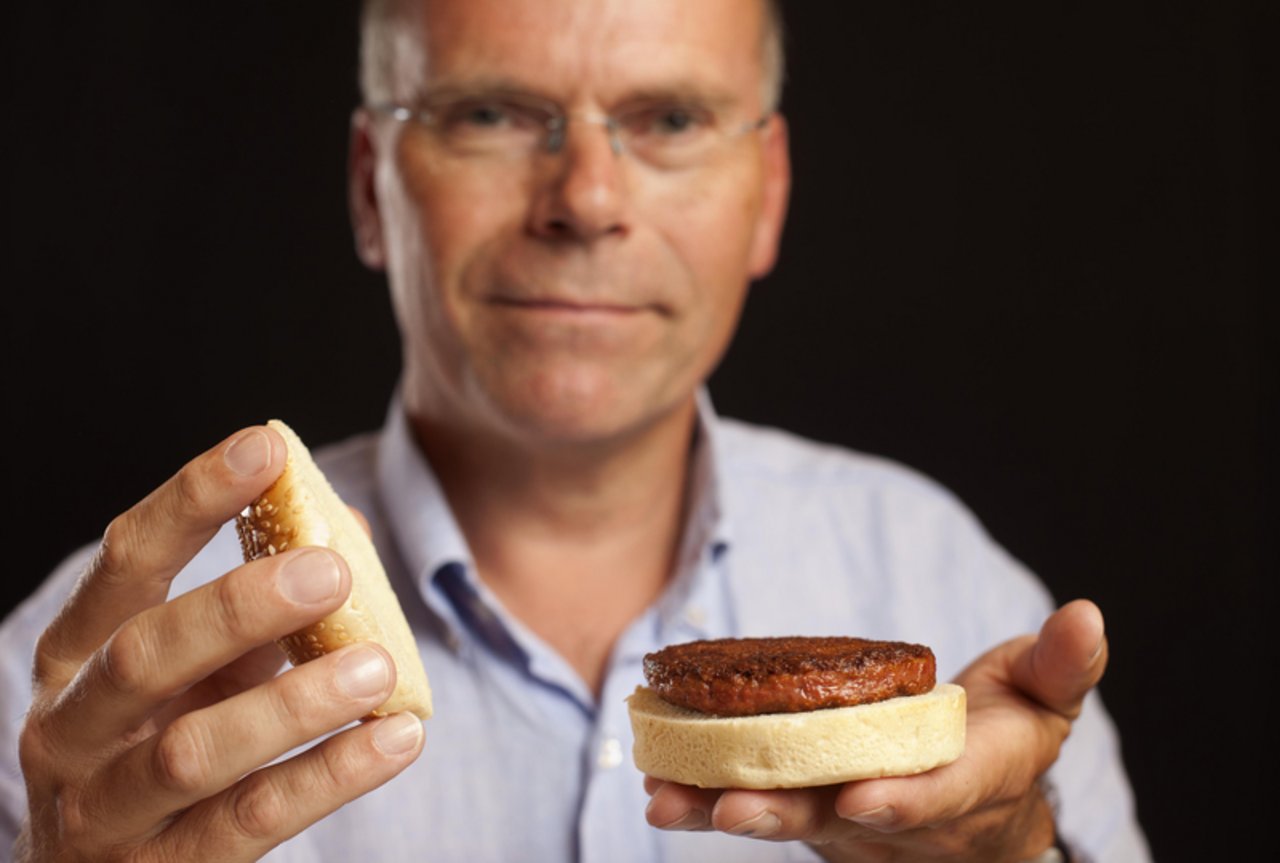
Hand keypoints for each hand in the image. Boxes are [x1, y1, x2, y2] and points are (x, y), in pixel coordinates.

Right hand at [15, 427, 424, 861]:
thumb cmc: (165, 743)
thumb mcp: (197, 670)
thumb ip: (257, 607)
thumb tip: (345, 523)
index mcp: (77, 655)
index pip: (124, 561)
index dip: (190, 499)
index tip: (264, 446)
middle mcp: (72, 730)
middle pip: (144, 654)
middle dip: (239, 606)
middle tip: (331, 570)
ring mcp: (104, 813)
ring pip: (193, 752)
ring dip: (293, 703)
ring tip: (376, 665)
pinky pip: (249, 823)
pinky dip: (328, 777)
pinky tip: (397, 738)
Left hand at [643, 600, 1106, 861]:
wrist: (979, 813)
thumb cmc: (1011, 740)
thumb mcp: (1046, 701)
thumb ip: (1062, 665)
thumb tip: (1087, 615)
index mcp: (964, 786)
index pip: (934, 798)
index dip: (902, 801)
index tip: (864, 799)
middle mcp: (895, 816)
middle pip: (837, 821)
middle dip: (784, 814)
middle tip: (729, 809)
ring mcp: (843, 819)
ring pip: (783, 818)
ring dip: (720, 808)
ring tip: (664, 798)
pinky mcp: (805, 805)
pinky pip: (755, 802)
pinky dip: (704, 796)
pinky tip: (656, 783)